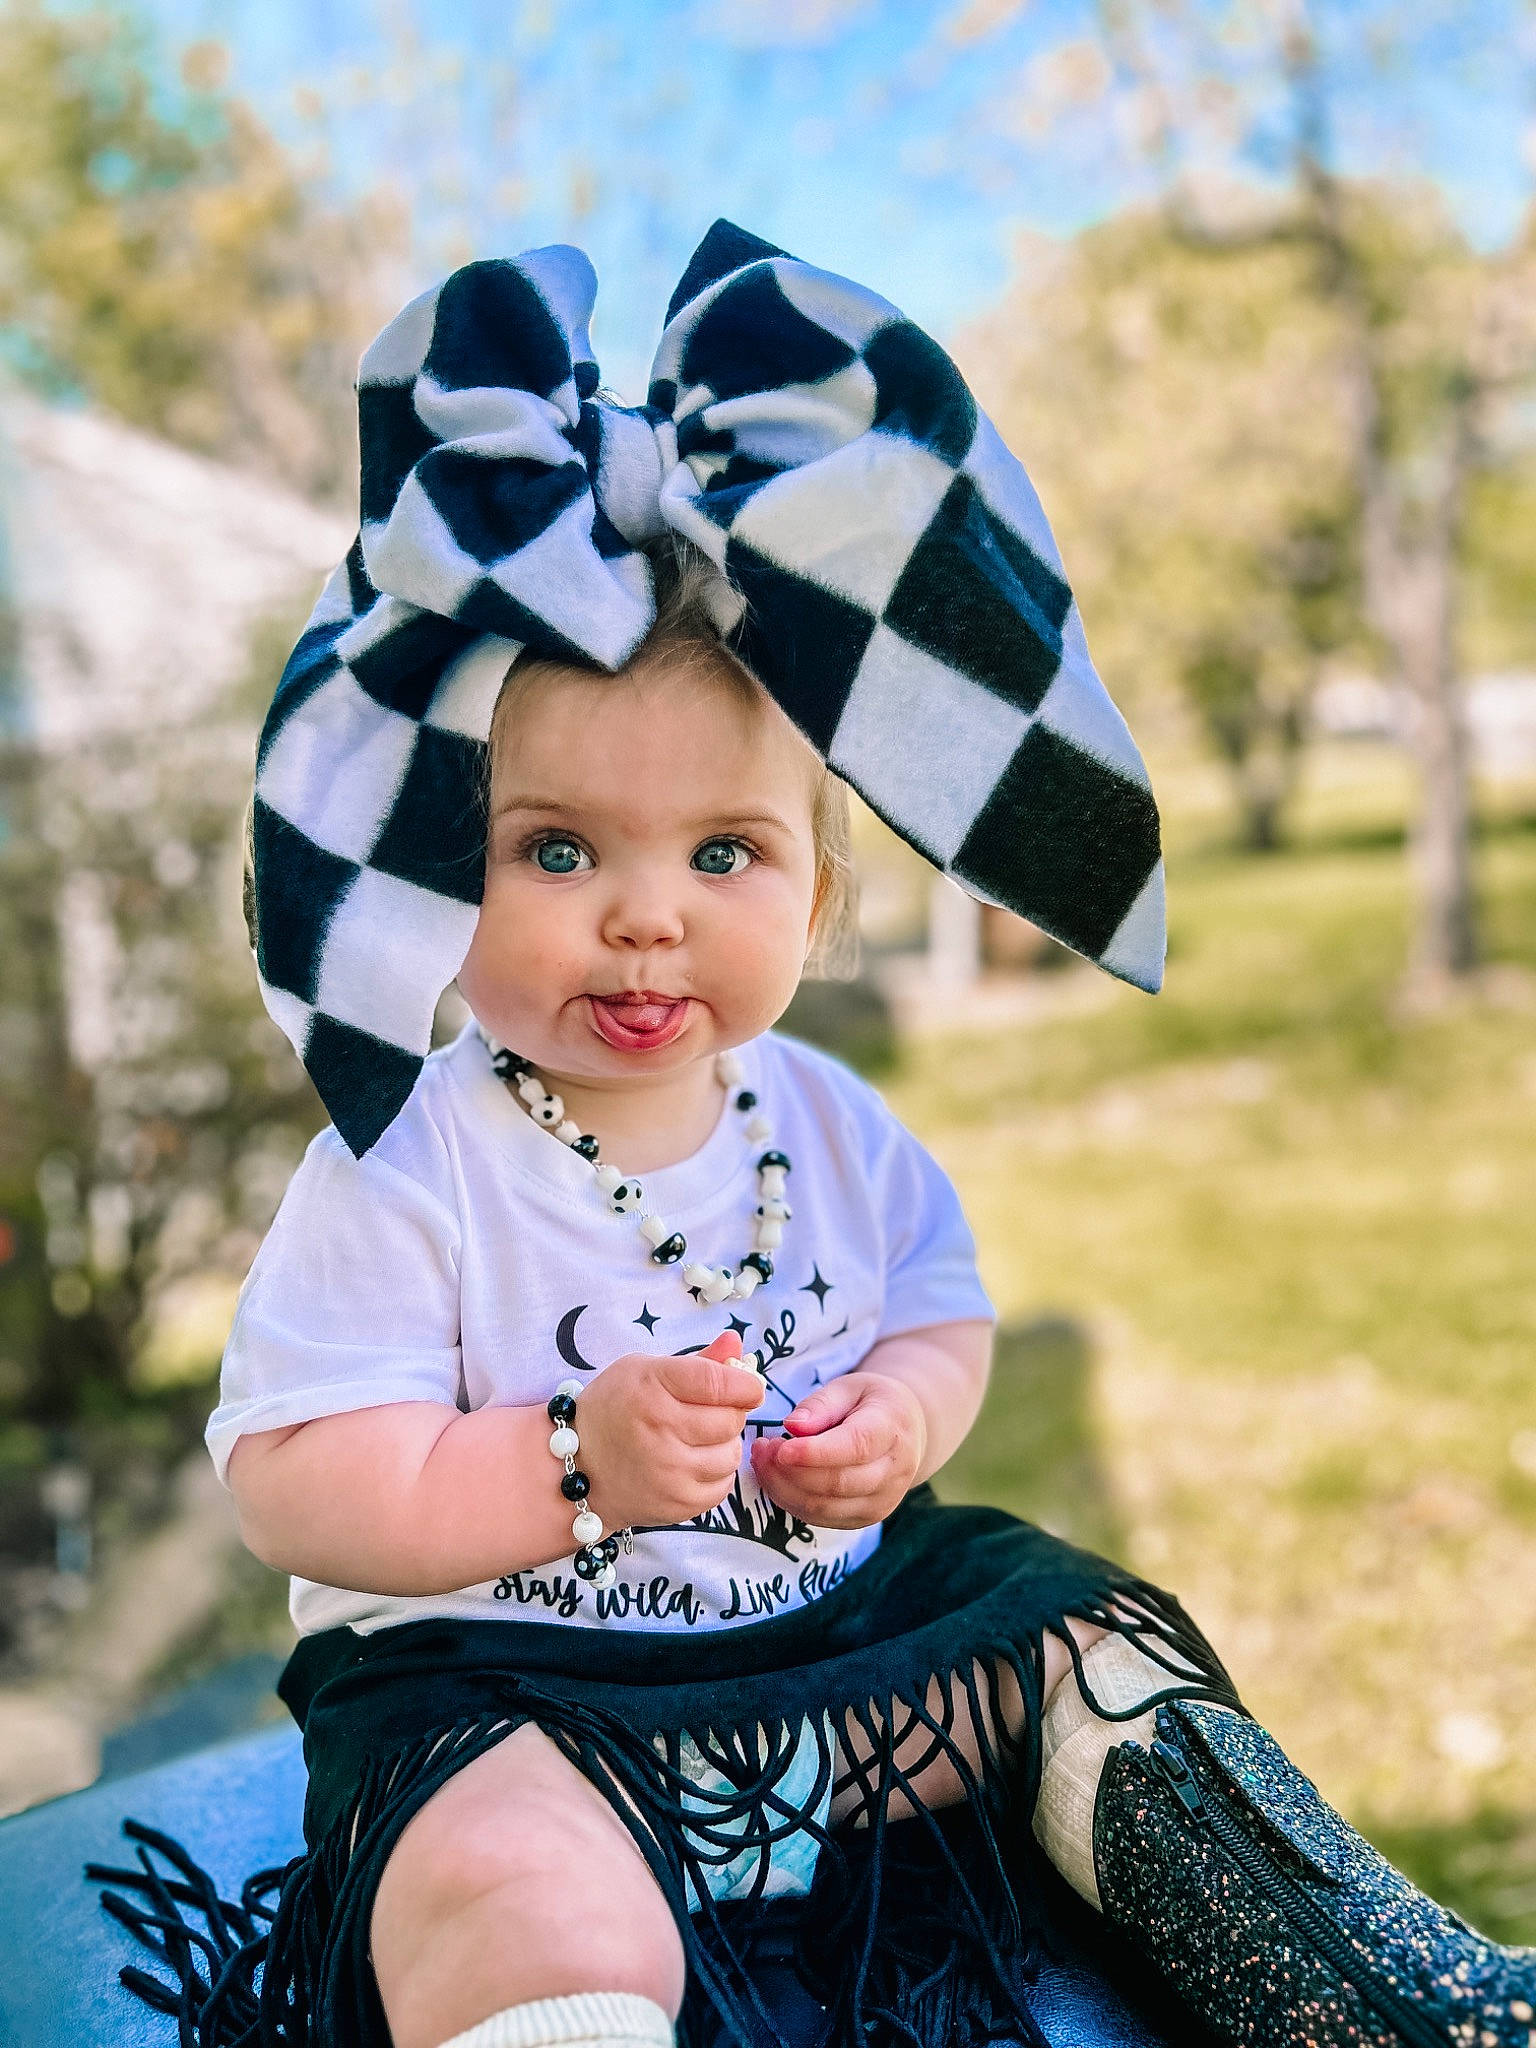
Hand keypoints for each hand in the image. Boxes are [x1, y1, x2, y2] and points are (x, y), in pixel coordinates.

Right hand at [576, 1330, 763, 1528]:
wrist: (576, 1467)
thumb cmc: (612, 1410)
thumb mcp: (644, 1370)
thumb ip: (697, 1362)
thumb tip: (736, 1344)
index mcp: (651, 1387)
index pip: (719, 1381)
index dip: (745, 1382)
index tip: (749, 1385)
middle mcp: (660, 1430)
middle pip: (731, 1418)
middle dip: (729, 1412)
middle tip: (707, 1412)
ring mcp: (670, 1472)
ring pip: (731, 1452)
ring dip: (723, 1444)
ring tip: (696, 1438)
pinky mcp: (677, 1504)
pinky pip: (723, 1484)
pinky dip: (715, 1472)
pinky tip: (692, 1462)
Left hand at [749, 1371, 926, 1528]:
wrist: (906, 1432)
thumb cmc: (872, 1403)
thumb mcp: (850, 1386)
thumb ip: (821, 1403)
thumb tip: (793, 1426)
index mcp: (892, 1430)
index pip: (855, 1447)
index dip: (814, 1453)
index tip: (779, 1448)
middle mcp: (894, 1472)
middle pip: (837, 1483)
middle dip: (790, 1471)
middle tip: (761, 1448)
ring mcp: (882, 1501)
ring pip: (824, 1506)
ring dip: (784, 1488)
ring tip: (763, 1460)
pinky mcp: (865, 1518)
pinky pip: (821, 1518)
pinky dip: (791, 1501)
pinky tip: (777, 1478)